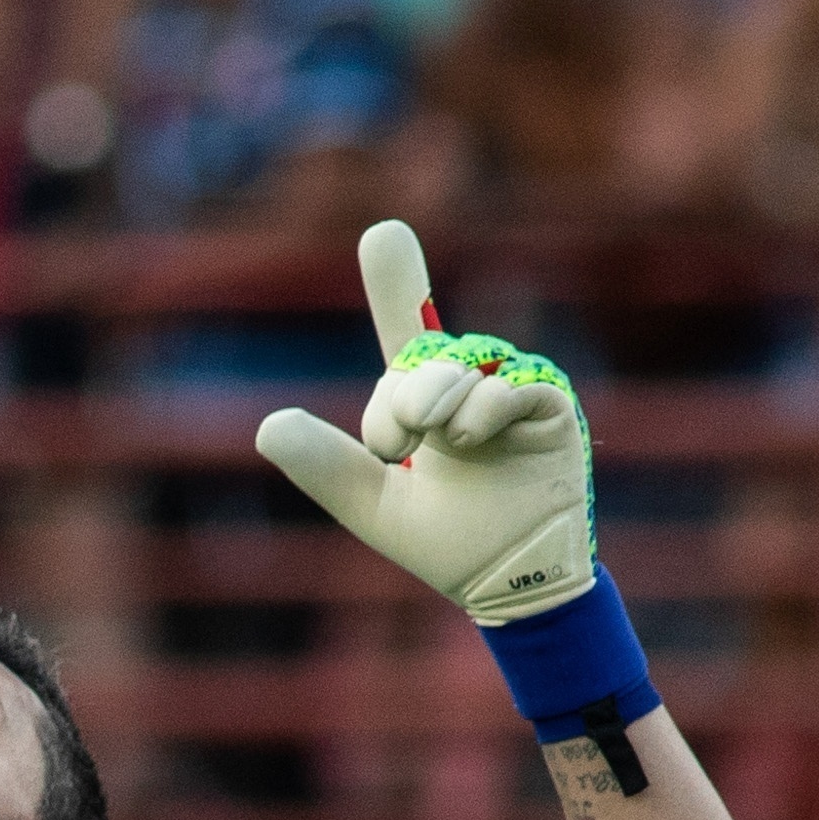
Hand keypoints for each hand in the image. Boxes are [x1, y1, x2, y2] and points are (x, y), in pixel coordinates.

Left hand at [255, 220, 592, 624]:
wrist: (505, 586)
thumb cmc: (443, 543)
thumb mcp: (371, 505)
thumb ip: (325, 466)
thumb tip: (268, 424)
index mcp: (423, 400)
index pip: (407, 330)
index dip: (397, 280)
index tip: (383, 233)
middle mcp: (466, 385)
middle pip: (421, 357)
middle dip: (398, 398)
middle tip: (394, 446)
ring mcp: (510, 393)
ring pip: (462, 365)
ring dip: (438, 400)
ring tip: (442, 445)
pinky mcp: (550, 409)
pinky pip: (513, 385)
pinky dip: (484, 407)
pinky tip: (471, 438)